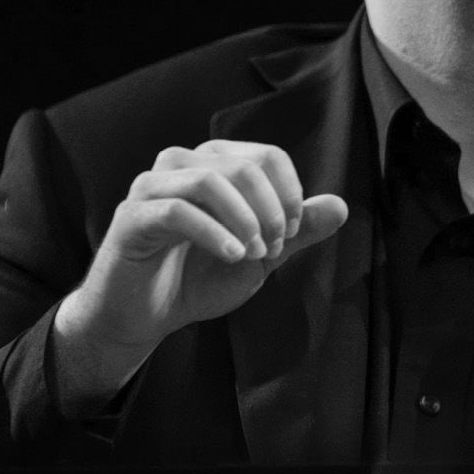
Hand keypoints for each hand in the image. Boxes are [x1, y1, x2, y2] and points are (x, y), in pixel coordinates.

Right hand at [52, 140, 347, 414]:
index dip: (289, 193)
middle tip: (275, 248)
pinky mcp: (132, 216)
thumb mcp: (260, 256)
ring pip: (210, 179)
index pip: (267, 155)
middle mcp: (182, 163)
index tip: (291, 233)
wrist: (143, 318)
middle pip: (244, 165)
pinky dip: (214, 233)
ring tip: (255, 254)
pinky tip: (232, 256)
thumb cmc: (199, 279)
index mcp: (215, 163)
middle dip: (271, 209)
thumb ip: (298, 231)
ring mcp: (152, 186)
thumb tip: (342, 206)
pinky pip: (178, 210)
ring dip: (244, 219)